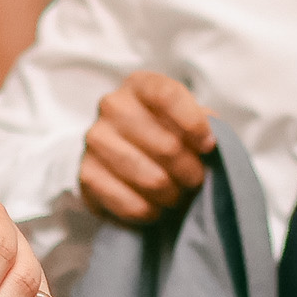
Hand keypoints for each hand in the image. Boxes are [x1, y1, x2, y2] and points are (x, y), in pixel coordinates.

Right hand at [78, 70, 213, 225]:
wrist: (122, 161)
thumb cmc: (164, 135)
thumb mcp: (187, 120)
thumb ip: (204, 124)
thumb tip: (210, 143)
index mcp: (140, 85)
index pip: (168, 96)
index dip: (194, 124)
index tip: (208, 146)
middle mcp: (113, 106)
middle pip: (168, 146)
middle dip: (191, 172)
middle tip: (195, 180)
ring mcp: (96, 139)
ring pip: (153, 180)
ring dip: (173, 194)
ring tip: (177, 194)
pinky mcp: (87, 175)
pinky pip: (132, 204)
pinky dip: (151, 212)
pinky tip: (155, 207)